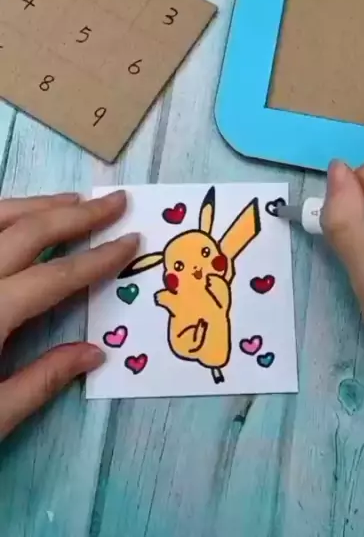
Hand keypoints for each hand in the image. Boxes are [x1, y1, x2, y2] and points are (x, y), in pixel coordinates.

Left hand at [0, 190, 138, 438]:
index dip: (99, 258)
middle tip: (116, 202)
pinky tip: (16, 216)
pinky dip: (0, 214)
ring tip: (75, 201)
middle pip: (29, 232)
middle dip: (78, 216)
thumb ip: (40, 381)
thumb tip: (94, 353)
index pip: (56, 276)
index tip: (132, 241)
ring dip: (39, 205)